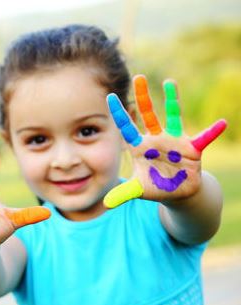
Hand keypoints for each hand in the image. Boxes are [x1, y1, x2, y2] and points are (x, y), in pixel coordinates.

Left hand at [104, 75, 226, 207]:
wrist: (178, 192)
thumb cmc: (156, 187)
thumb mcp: (138, 191)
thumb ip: (123, 193)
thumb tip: (106, 203)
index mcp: (140, 147)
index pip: (127, 128)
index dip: (119, 114)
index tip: (110, 97)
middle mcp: (156, 139)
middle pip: (147, 114)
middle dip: (142, 97)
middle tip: (138, 77)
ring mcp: (174, 141)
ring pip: (171, 116)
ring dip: (171, 100)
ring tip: (169, 81)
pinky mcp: (192, 149)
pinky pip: (203, 138)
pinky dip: (212, 132)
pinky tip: (221, 123)